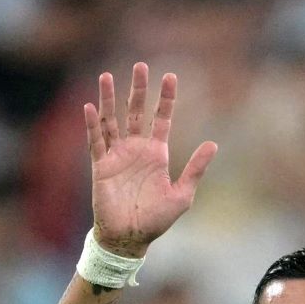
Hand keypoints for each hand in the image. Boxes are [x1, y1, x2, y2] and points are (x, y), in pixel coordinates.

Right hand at [83, 63, 216, 257]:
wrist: (130, 239)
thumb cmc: (156, 219)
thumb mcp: (182, 195)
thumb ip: (195, 169)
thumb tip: (214, 144)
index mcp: (156, 153)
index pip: (161, 118)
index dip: (166, 98)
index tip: (170, 76)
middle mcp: (136, 149)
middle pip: (135, 112)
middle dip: (138, 89)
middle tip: (140, 65)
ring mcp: (117, 156)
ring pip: (112, 120)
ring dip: (109, 99)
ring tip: (107, 76)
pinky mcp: (101, 167)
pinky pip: (95, 142)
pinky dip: (92, 124)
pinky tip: (90, 106)